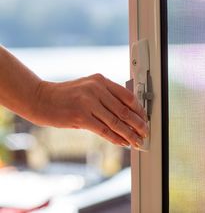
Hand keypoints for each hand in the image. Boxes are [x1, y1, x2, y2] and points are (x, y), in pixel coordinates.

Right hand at [34, 74, 148, 147]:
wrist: (42, 98)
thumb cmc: (66, 95)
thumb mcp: (88, 88)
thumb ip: (106, 97)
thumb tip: (125, 112)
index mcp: (100, 80)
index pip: (127, 96)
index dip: (138, 109)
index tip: (144, 118)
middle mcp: (96, 89)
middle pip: (124, 110)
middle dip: (137, 124)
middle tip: (145, 132)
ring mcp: (88, 102)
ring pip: (116, 122)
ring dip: (128, 134)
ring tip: (136, 141)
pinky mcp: (81, 116)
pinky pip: (104, 130)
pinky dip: (115, 138)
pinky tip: (122, 142)